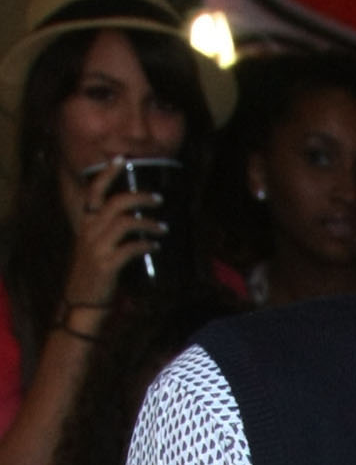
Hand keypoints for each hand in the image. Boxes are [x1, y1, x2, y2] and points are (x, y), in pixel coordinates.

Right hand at [63, 162, 165, 315]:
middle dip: (140, 197)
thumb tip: (135, 223)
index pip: (94, 191)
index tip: (122, 160)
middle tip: (159, 198)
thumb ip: (108, 233)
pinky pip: (130, 248)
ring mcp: (97, 248)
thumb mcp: (95, 248)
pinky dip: (146, 244)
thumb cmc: (93, 276)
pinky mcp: (107, 265)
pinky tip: (156, 246)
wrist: (81, 304)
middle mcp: (89, 231)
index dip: (107, 174)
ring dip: (149, 223)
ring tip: (164, 228)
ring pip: (125, 222)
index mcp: (85, 224)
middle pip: (115, 202)